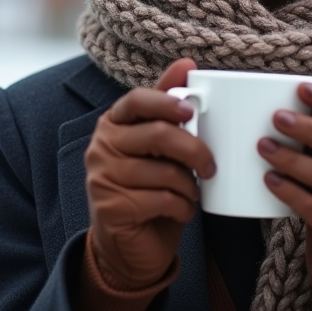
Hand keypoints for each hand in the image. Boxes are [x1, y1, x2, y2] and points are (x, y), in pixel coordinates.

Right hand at [84, 58, 215, 288]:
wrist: (129, 246)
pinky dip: (183, 207)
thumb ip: (168, 108)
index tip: (191, 110)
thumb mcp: (160, 146)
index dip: (165, 101)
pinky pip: (162, 199)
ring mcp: (102, 178)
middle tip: (211, 165)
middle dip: (194, 149)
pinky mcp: (111, 208)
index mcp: (113, 124)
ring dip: (189, 185)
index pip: (136, 100)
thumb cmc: (149, 187)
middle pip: (157, 135)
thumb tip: (187, 63)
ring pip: (164, 171)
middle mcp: (100, 147)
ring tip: (191, 192)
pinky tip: (181, 210)